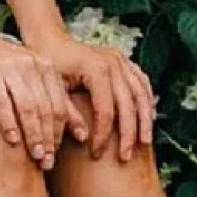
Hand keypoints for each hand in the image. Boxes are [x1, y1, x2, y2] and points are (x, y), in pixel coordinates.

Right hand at [0, 30, 86, 169]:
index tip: (55, 157)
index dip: (60, 133)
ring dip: (33, 134)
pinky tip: (11, 140)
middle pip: (46, 108)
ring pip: (28, 105)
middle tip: (46, 163)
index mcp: (46, 67)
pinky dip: (8, 121)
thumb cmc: (1, 68)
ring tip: (35, 156)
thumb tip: (83, 136)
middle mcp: (32, 64)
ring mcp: (10, 66)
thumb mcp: (31, 81)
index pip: (60, 105)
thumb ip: (55, 103)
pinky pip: (1, 100)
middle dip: (48, 139)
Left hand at [27, 30, 156, 160]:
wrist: (50, 40)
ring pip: (141, 94)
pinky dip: (147, 101)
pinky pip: (141, 83)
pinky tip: (148, 118)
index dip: (103, 135)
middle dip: (128, 134)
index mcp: (96, 69)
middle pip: (128, 104)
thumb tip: (84, 138)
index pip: (105, 110)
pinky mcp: (124, 60)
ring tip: (144, 143)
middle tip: (125, 157)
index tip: (96, 153)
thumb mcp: (52, 90)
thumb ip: (66, 114)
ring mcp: (121, 59)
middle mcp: (113, 62)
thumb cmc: (48, 66)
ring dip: (145, 120)